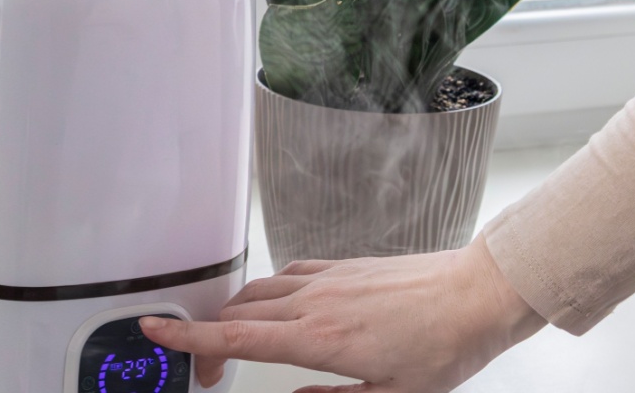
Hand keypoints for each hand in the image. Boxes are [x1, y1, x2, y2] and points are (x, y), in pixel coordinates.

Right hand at [140, 236, 545, 392]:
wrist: (479, 293)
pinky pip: (286, 274)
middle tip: (204, 369)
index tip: (155, 332)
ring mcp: (326, 279)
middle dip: (208, 339)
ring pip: (258, 290)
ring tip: (230, 337)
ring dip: (233, 312)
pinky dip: (266, 291)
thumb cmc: (445, 347)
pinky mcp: (342, 266)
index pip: (235, 337)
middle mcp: (314, 302)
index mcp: (319, 339)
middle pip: (237, 313)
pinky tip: (275, 304)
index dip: (189, 339)